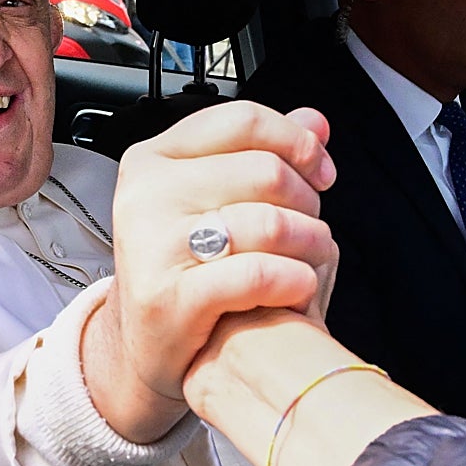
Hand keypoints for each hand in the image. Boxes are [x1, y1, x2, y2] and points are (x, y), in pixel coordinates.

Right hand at [80, 101, 336, 441]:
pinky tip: (295, 288)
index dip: (296, 141)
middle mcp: (146, 195)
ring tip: (309, 261)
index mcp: (153, 158)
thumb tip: (316, 122)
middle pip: (265, 170)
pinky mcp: (169, 298)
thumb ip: (263, 154)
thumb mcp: (215, 198)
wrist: (148, 345)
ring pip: (268, 222)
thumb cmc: (189, 266)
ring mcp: (153, 246)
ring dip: (310, 243)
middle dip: (307, 200)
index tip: (319, 170)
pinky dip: (293, 280)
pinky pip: (257, 275)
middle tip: (309, 227)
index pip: (243, 120)